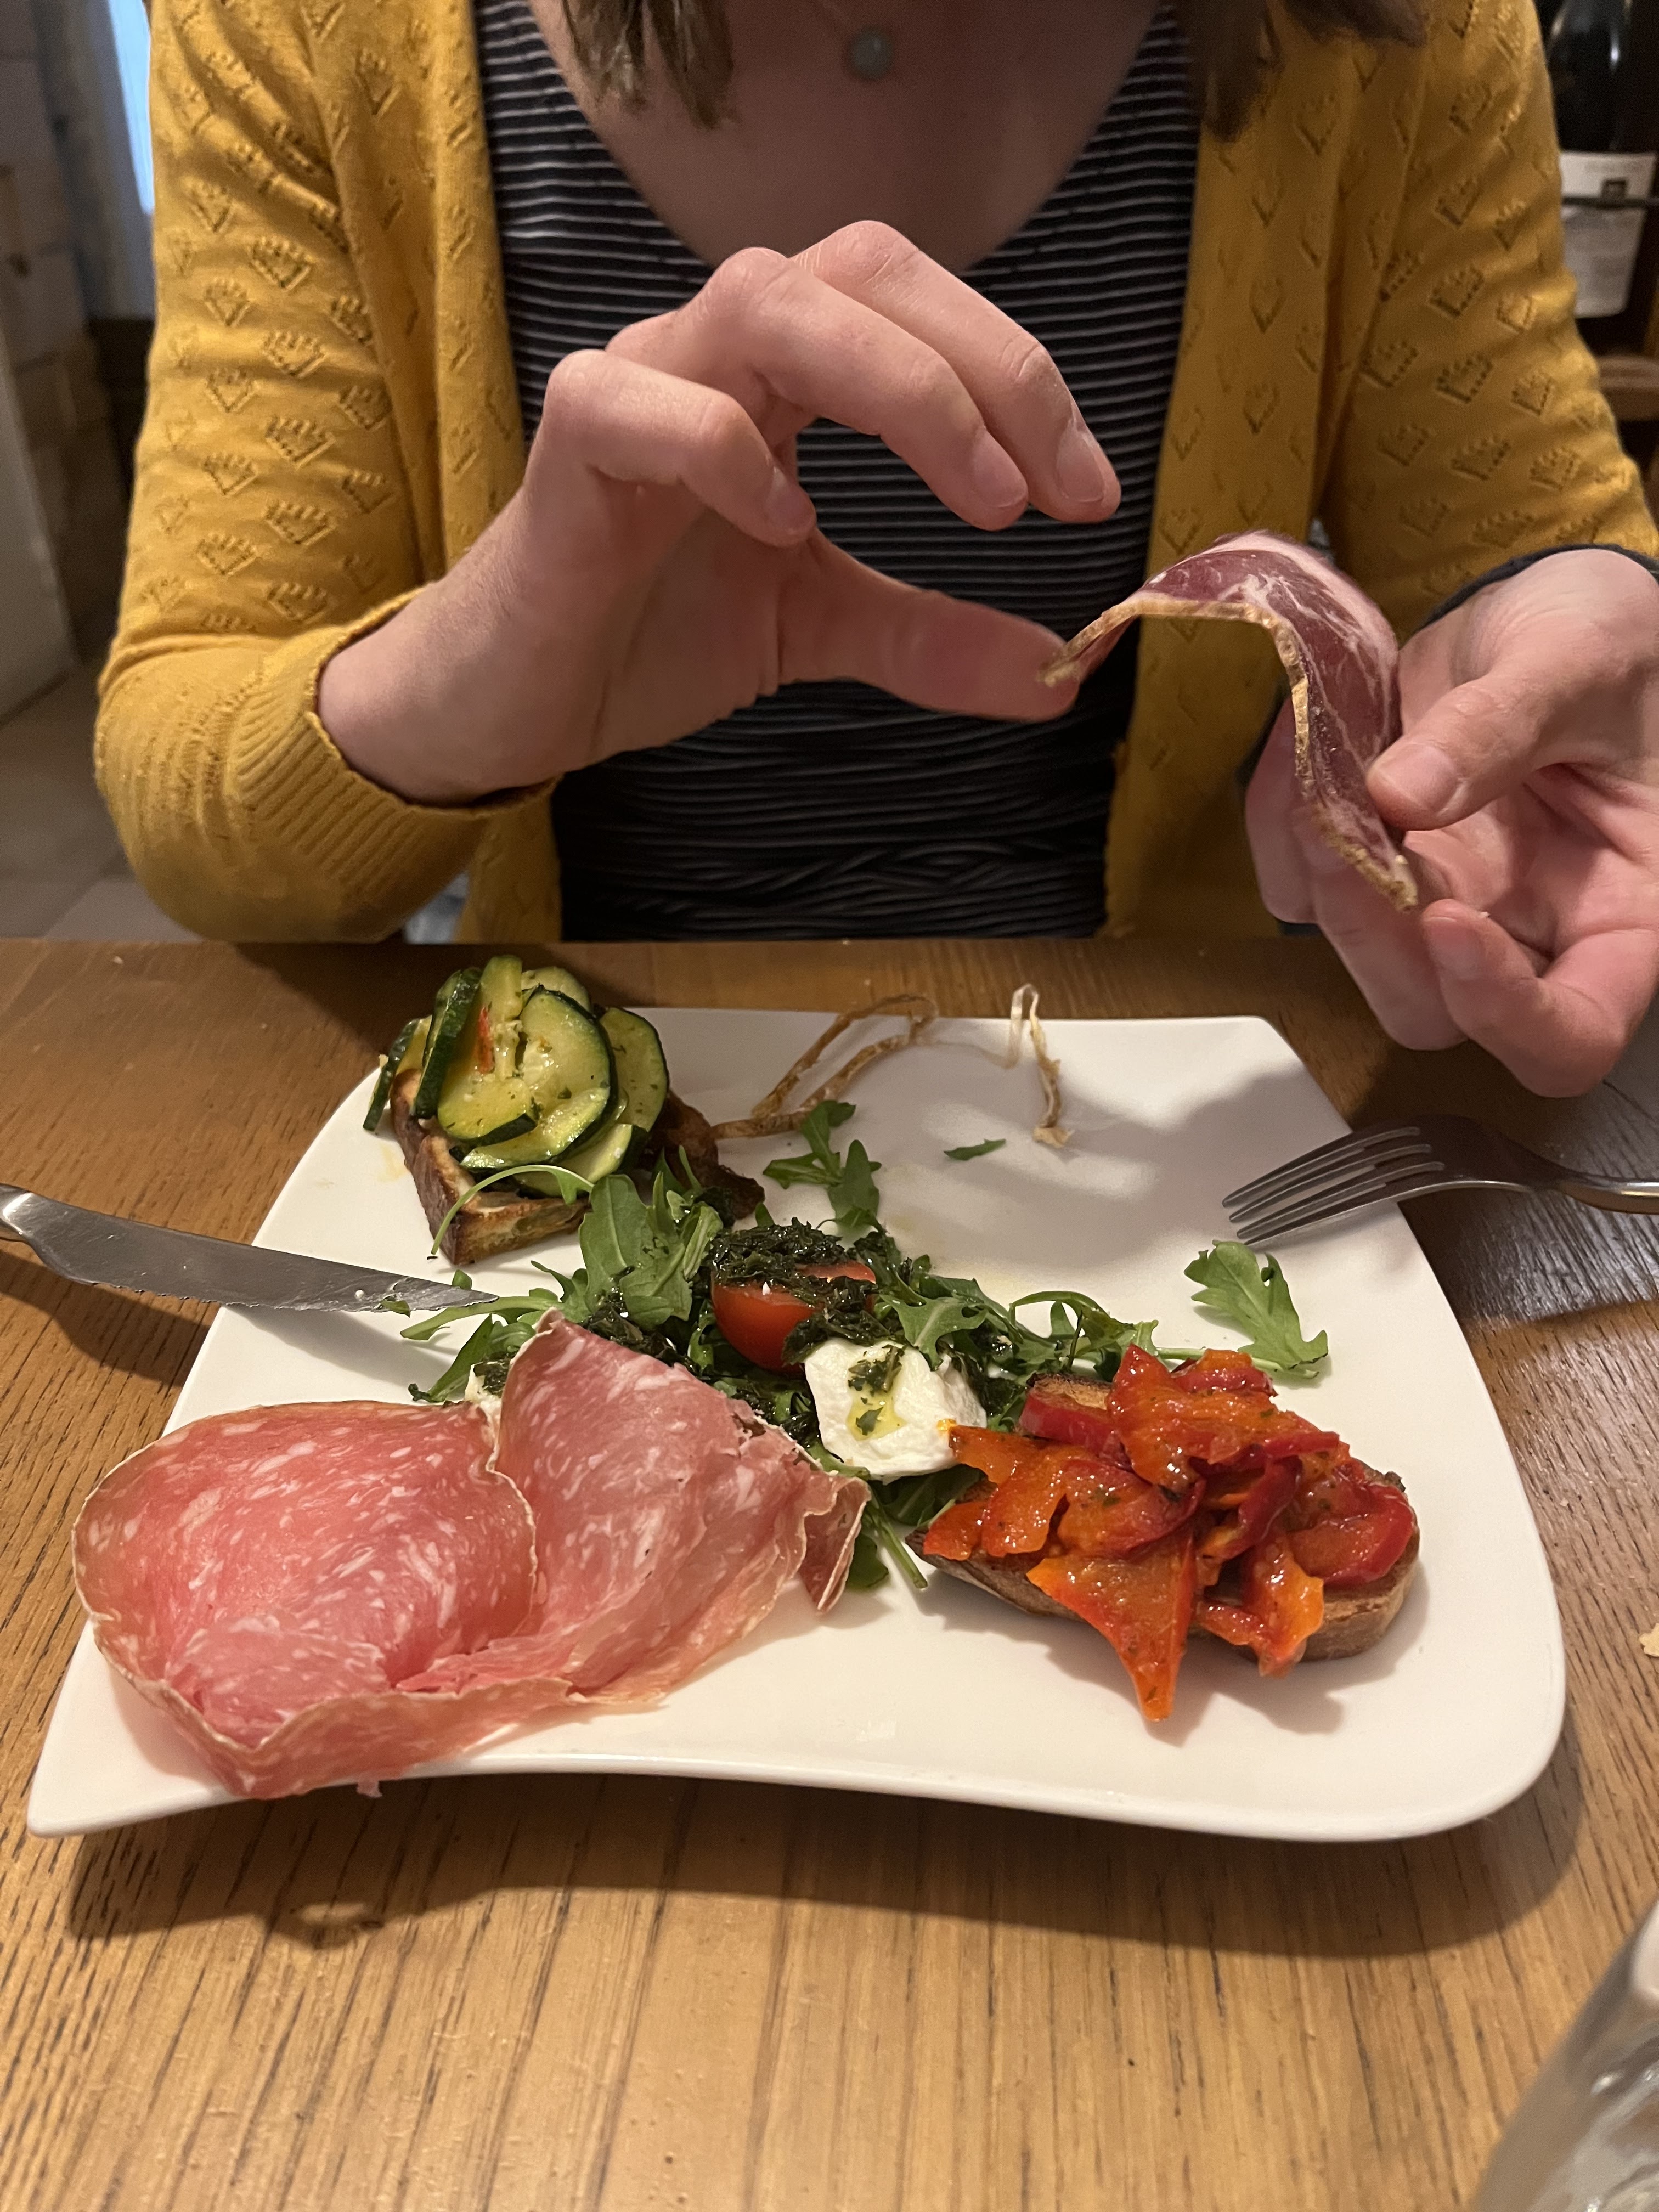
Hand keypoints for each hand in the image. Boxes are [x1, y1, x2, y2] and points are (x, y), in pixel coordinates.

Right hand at [319, 222, 1110, 801]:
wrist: (523, 697)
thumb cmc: (653, 628)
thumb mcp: (819, 628)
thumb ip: (930, 635)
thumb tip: (1059, 672)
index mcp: (782, 375)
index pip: (914, 304)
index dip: (1018, 377)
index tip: (1087, 492)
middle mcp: (714, 351)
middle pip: (860, 270)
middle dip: (984, 367)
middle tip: (1049, 491)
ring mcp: (637, 388)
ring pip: (765, 303)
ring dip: (899, 387)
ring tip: (975, 496)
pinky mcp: (567, 453)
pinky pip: (637, 403)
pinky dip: (725, 452)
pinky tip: (787, 527)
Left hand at [1246, 549, 1658, 1093]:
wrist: (1549, 613)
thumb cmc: (1610, 642)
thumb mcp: (1579, 661)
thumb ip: (1504, 725)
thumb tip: (1405, 793)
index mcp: (1623, 913)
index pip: (1572, 1034)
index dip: (1505, 1012)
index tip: (1447, 918)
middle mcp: (1531, 933)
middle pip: (1437, 1012)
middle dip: (1374, 935)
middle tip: (1341, 827)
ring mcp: (1449, 908)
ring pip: (1361, 961)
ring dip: (1320, 883)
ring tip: (1311, 773)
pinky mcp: (1382, 873)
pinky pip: (1309, 892)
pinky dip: (1284, 835)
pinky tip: (1296, 757)